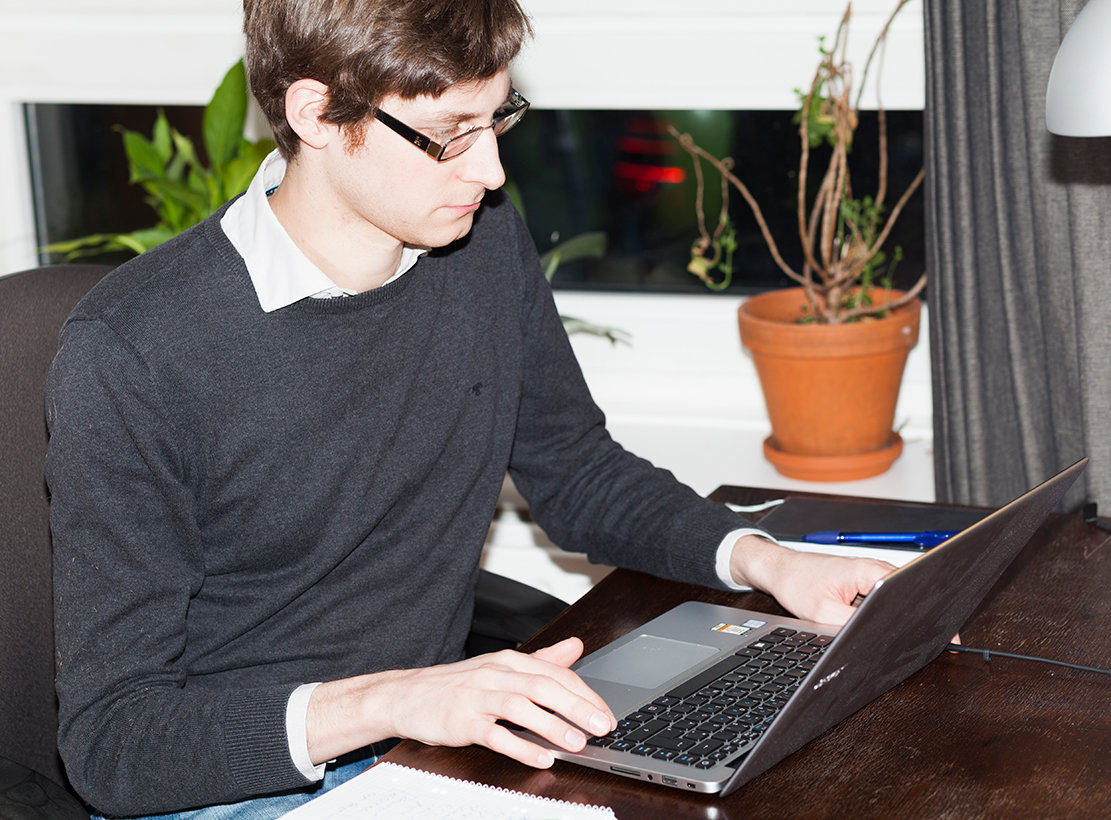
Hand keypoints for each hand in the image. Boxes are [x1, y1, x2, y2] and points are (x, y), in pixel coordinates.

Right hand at [306, 637, 615, 768]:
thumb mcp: (500, 668)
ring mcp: (477, 697)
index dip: (584, 693)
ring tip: (577, 743)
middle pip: (543, 686)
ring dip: (552, 726)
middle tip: (602, 726)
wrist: (406, 696)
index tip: (606, 713)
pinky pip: (494, 734)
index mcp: (508, 661)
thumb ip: (541, 660)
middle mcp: (495, 674)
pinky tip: (540, 758)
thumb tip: (576, 647)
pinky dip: (519, 746)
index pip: (554, 673)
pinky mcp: (462, 721)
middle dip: (577, 707)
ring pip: (520, 707)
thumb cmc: (457, 685)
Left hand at [730, 534, 893, 624]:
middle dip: (888, 615)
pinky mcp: (862, 579)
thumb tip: (877, 637)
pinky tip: (848, 612)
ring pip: (886, 598)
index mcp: (869, 571)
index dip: (901, 615)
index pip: (904, 593)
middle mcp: (873, 568)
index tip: (892, 631)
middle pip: (898, 596)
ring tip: (848, 614)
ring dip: (877, 612)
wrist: (780, 570)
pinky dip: (867, 608)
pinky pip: (875, 596)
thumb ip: (853, 625)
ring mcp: (868, 573)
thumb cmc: (796, 583)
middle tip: (862, 624)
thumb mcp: (823, 612)